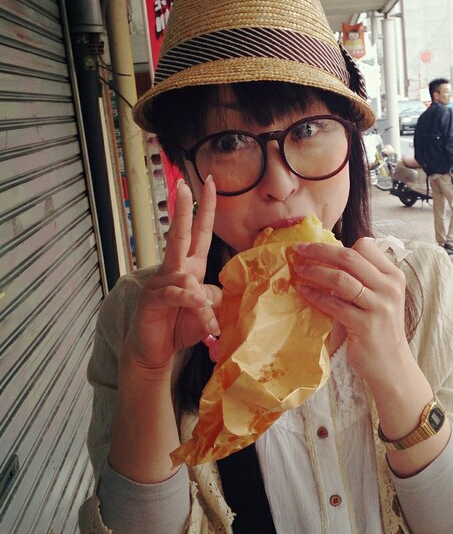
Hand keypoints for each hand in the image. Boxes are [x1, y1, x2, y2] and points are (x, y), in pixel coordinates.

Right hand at [122, 177, 221, 371]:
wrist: (157, 350)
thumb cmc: (183, 326)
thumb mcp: (208, 311)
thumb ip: (217, 298)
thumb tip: (219, 292)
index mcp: (191, 266)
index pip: (200, 232)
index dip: (205, 209)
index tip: (210, 183)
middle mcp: (174, 269)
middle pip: (179, 235)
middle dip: (183, 210)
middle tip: (185, 185)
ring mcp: (161, 282)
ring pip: (187, 277)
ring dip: (203, 304)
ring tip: (210, 327)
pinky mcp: (152, 298)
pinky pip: (177, 294)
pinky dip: (192, 304)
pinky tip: (200, 313)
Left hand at [291, 238, 408, 383]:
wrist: (391, 364)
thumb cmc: (379, 328)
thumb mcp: (380, 297)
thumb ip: (364, 277)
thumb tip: (328, 255)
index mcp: (393, 276)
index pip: (365, 246)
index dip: (338, 245)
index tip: (315, 246)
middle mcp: (389, 288)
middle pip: (349, 258)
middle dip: (320, 251)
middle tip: (299, 250)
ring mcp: (379, 306)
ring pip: (341, 279)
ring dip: (314, 272)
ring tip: (298, 270)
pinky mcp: (365, 325)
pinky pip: (335, 304)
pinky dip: (316, 295)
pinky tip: (304, 291)